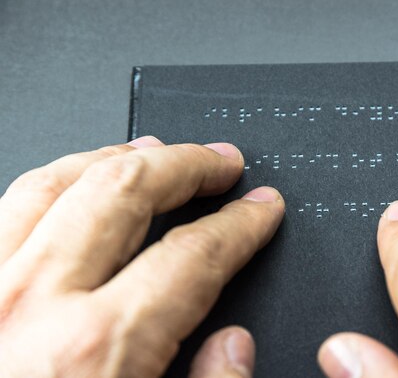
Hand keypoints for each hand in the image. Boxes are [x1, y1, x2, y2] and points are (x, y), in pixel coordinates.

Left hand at [0, 136, 284, 377]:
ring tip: (152, 152)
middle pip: (127, 190)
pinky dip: (46, 186)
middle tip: (220, 162)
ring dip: (114, 157)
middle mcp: (29, 308)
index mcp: (94, 354)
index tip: (261, 209)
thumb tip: (232, 346)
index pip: (195, 253)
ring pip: (54, 182)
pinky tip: (68, 189)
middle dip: (187, 165)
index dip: (241, 224)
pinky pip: (0, 213)